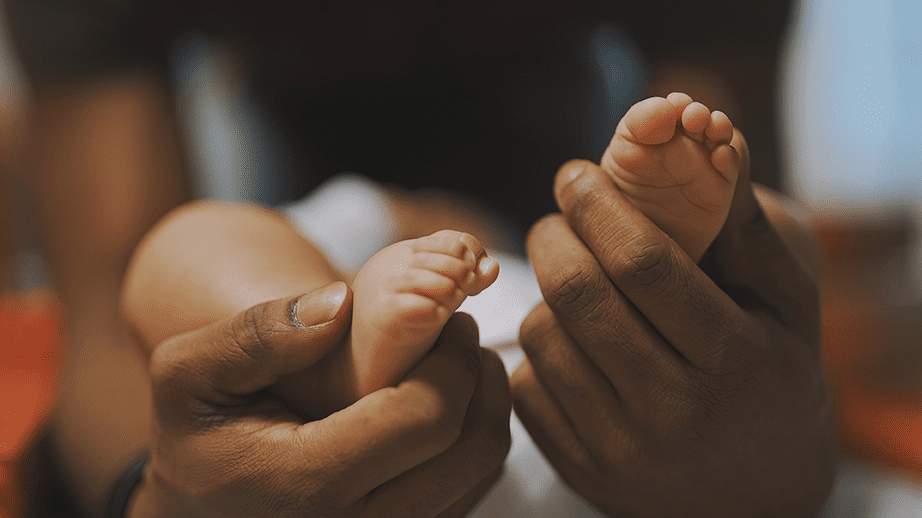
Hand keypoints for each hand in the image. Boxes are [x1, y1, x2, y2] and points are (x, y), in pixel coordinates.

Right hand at [130, 282, 510, 517]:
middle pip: (473, 449)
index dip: (453, 358)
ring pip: (482, 472)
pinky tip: (443, 400)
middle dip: (479, 376)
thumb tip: (340, 302)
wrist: (201, 504)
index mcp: (308, 486)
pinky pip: (473, 488)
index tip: (448, 317)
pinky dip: (473, 438)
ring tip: (454, 362)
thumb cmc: (197, 432)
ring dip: (485, 406)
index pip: (427, 418)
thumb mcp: (190, 373)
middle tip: (459, 332)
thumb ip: (257, 334)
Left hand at [511, 131, 835, 516]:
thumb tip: (715, 136)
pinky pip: (524, 387)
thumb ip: (746, 225)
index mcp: (733, 358)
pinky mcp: (582, 468)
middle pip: (578, 294)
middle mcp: (675, 410)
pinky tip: (568, 337)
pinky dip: (536, 350)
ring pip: (542, 337)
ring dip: (544, 291)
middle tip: (558, 215)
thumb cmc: (773, 377)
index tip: (575, 174)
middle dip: (553, 234)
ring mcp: (622, 449)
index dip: (596, 204)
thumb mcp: (784, 304)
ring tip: (573, 281)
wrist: (757, 493)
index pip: (642, 262)